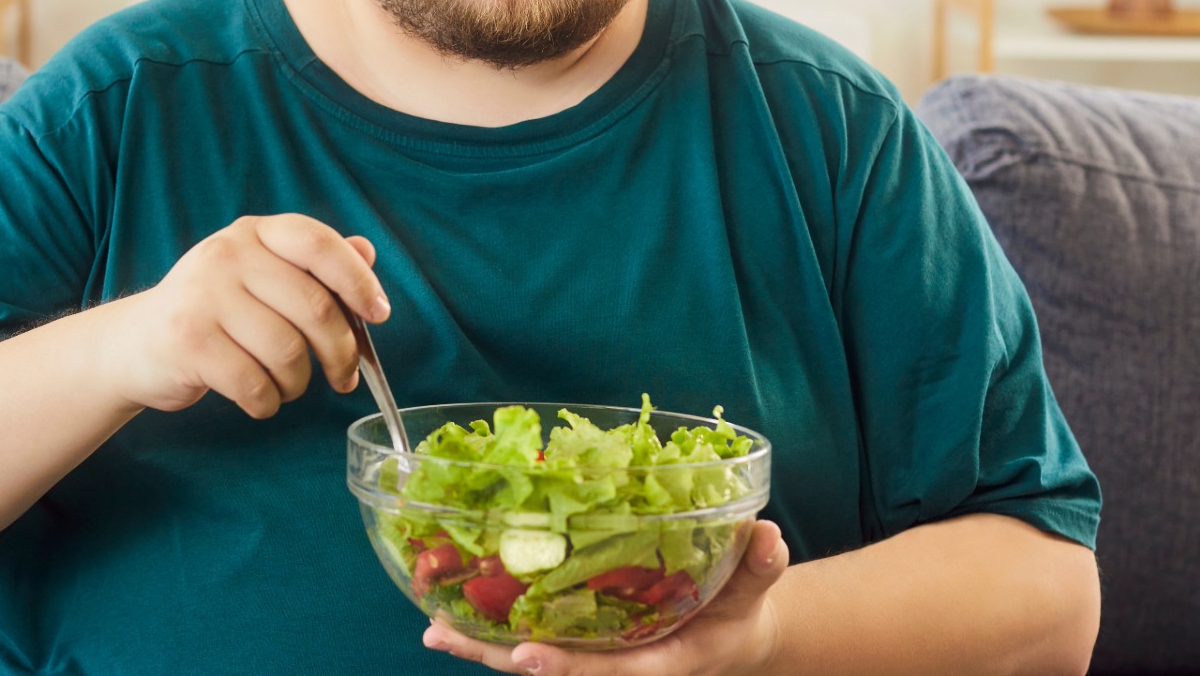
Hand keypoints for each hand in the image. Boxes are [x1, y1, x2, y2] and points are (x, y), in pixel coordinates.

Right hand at [97, 213, 389, 416]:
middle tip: (345, 376)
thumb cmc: (214, 313)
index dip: (358, 280)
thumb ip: (314, 266)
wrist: (135, 345)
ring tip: (289, 385)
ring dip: (299, 383)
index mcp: (255, 233)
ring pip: (289, 353)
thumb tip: (367, 253)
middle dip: (342, 352)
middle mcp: (227, 255)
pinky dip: (268, 402)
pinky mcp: (188, 342)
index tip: (378, 315)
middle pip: (315, 307)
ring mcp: (203, 297)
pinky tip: (261, 398)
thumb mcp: (261, 277)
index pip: (319, 244)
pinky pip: (255, 384)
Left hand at [424, 520, 789, 675]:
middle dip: (496, 656)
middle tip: (443, 635)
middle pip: (551, 668)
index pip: (608, 672)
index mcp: (658, 660)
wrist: (730, 629)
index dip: (567, 668)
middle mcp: (616, 661)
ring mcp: (593, 650)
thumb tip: (767, 536)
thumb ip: (760, 567)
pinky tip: (450, 609)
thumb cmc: (740, 610)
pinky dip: (493, 623)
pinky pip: (533, 631)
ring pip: (530, 653)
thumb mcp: (756, 589)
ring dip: (481, 642)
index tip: (526, 656)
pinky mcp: (580, 634)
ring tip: (432, 627)